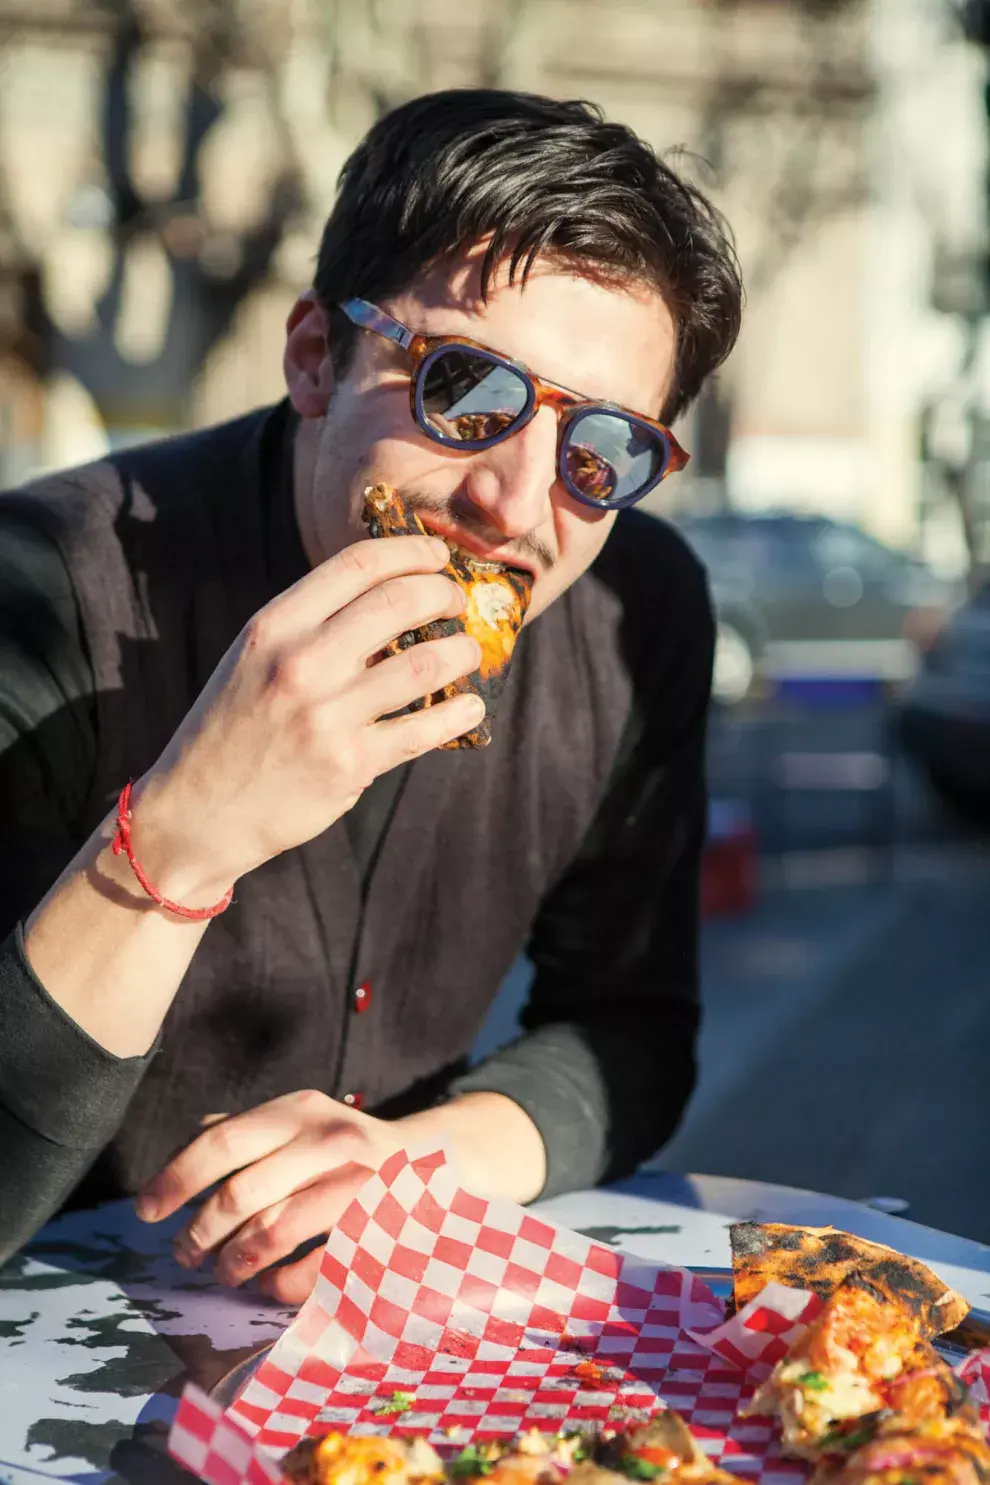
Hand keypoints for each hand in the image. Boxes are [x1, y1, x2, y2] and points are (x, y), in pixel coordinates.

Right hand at [129, 534, 483, 899]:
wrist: (198, 811)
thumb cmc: (234, 726)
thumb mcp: (255, 658)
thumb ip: (312, 625)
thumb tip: (393, 593)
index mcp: (274, 626)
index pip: (358, 564)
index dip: (411, 551)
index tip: (438, 555)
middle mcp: (300, 663)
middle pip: (401, 602)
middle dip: (445, 593)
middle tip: (458, 602)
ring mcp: (327, 716)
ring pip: (426, 664)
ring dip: (463, 651)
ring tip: (469, 651)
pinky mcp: (349, 764)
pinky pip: (424, 729)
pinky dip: (459, 714)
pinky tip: (471, 707)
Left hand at [136, 1090, 401, 1303]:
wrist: (433, 1165)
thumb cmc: (345, 1148)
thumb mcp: (300, 1121)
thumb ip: (246, 1130)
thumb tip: (181, 1150)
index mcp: (299, 1111)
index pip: (221, 1142)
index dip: (175, 1178)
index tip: (145, 1210)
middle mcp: (328, 1140)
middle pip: (240, 1193)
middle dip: (200, 1233)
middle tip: (183, 1255)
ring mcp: (356, 1185)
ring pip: (272, 1231)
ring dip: (234, 1262)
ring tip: (223, 1273)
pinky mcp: (377, 1230)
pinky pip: (312, 1268)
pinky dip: (278, 1285)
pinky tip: (267, 1286)